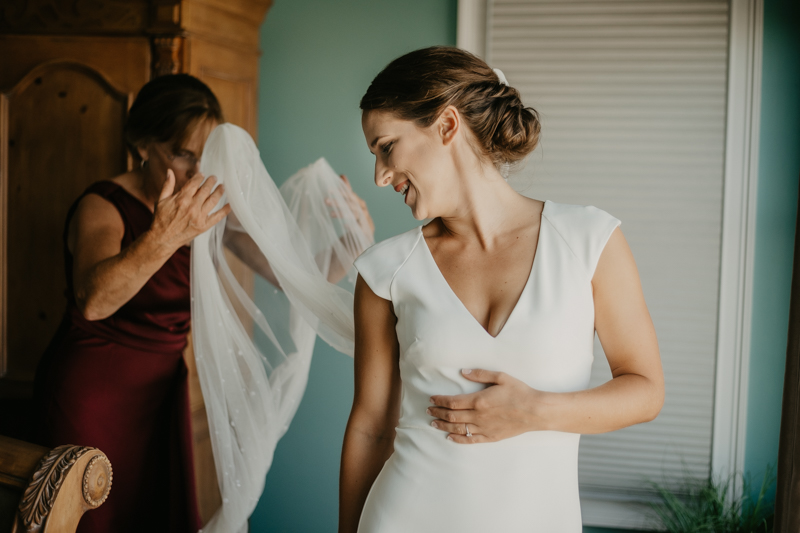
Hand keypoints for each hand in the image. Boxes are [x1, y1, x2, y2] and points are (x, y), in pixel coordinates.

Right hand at [149, 169, 231, 250]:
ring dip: (219, 192)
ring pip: (213, 200)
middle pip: (205, 190)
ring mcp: (199, 216)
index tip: (202, 174)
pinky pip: (217, 217)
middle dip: (211, 182)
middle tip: (214, 178)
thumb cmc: (161, 220)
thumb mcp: (161, 200)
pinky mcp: (203, 226)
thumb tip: (169, 172)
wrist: (162, 239)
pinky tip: (229, 205)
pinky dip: (224, 211)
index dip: (199, 177)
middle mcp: (192, 206)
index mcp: (181, 198)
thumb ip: (167, 185)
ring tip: (222, 187)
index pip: (194, 183)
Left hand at [330, 174, 374, 237]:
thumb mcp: (351, 204)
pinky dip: (353, 227)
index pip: (350, 195)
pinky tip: (345, 226)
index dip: (340, 192)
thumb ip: (347, 191)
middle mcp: (363, 210)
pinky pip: (359, 228)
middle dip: (338, 202)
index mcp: (360, 203)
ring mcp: (365, 221)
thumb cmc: (357, 217)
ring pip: (355, 214)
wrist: (366, 235)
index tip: (329, 190)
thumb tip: (342, 175)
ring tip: (331, 214)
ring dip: (344, 213)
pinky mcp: (365, 231)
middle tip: (325, 200)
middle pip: (351, 204)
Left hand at [427, 368, 547, 443]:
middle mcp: (479, 416)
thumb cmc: (519, 392)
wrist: (535, 411)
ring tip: (433, 423)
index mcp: (479, 400)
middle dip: (438, 412)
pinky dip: (458, 439)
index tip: (432, 399)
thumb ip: (480, 374)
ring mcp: (484, 428)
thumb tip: (462, 372)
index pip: (452, 402)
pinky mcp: (491, 437)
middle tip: (428, 410)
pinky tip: (450, 437)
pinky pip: (470, 440)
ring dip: (444, 425)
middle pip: (452, 416)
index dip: (440, 400)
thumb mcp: (500, 377)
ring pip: (458, 428)